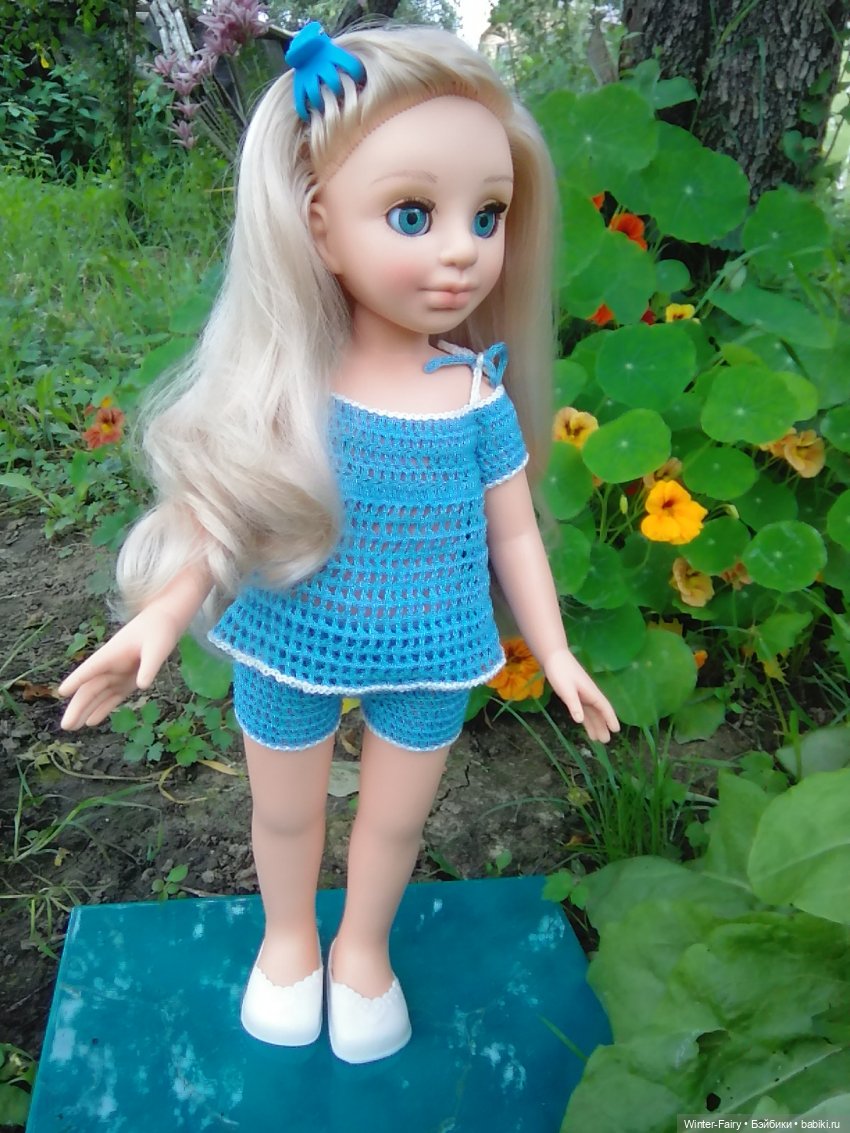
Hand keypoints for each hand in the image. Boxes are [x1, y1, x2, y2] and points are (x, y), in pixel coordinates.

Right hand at [58, 605, 180, 729]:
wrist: (165, 623)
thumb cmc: (159, 631)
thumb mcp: (157, 648)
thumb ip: (149, 666)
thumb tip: (142, 686)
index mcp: (111, 654)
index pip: (90, 669)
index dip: (76, 680)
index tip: (62, 692)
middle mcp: (110, 666)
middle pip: (89, 688)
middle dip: (77, 706)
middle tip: (66, 726)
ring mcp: (117, 674)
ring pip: (97, 695)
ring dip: (85, 711)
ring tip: (71, 727)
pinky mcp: (127, 681)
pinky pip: (111, 698)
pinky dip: (101, 709)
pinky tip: (90, 721)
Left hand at [544, 648, 619, 743]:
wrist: (553, 657)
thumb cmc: (560, 672)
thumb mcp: (566, 689)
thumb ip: (574, 704)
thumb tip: (580, 720)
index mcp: (591, 692)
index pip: (604, 708)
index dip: (610, 719)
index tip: (616, 730)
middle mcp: (590, 694)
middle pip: (599, 713)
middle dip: (603, 726)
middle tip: (605, 741)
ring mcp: (583, 695)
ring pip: (591, 712)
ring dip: (595, 724)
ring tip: (597, 739)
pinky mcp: (575, 694)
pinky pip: (584, 709)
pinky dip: (585, 718)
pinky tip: (585, 725)